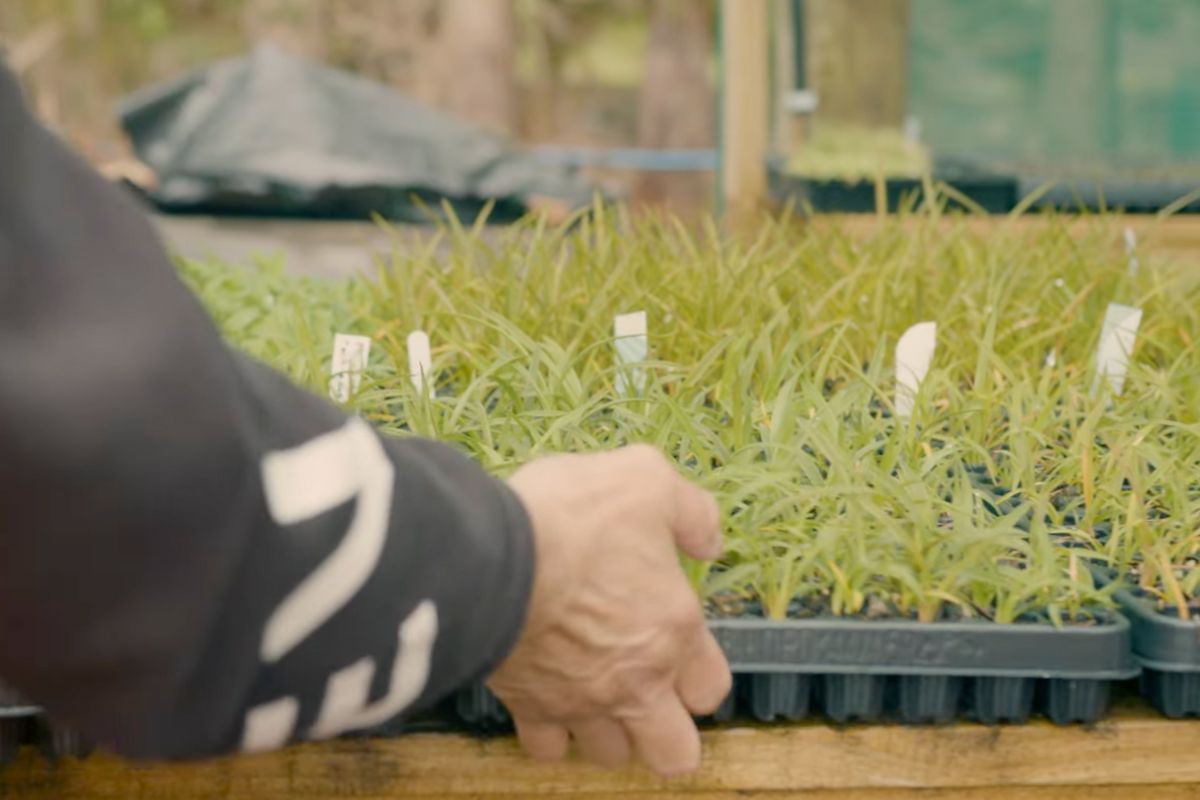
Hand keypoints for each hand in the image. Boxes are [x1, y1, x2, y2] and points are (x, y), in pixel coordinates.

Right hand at [490, 444, 730, 776]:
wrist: (491, 557)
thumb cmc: (574, 516)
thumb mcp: (646, 478)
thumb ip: (690, 511)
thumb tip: (708, 542)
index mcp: (674, 630)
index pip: (710, 689)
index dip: (697, 673)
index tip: (675, 646)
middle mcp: (636, 680)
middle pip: (673, 753)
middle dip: (663, 730)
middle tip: (642, 689)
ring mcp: (581, 701)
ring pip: (609, 754)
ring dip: (606, 728)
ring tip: (590, 688)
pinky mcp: (528, 707)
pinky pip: (546, 746)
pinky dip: (549, 729)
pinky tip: (544, 694)